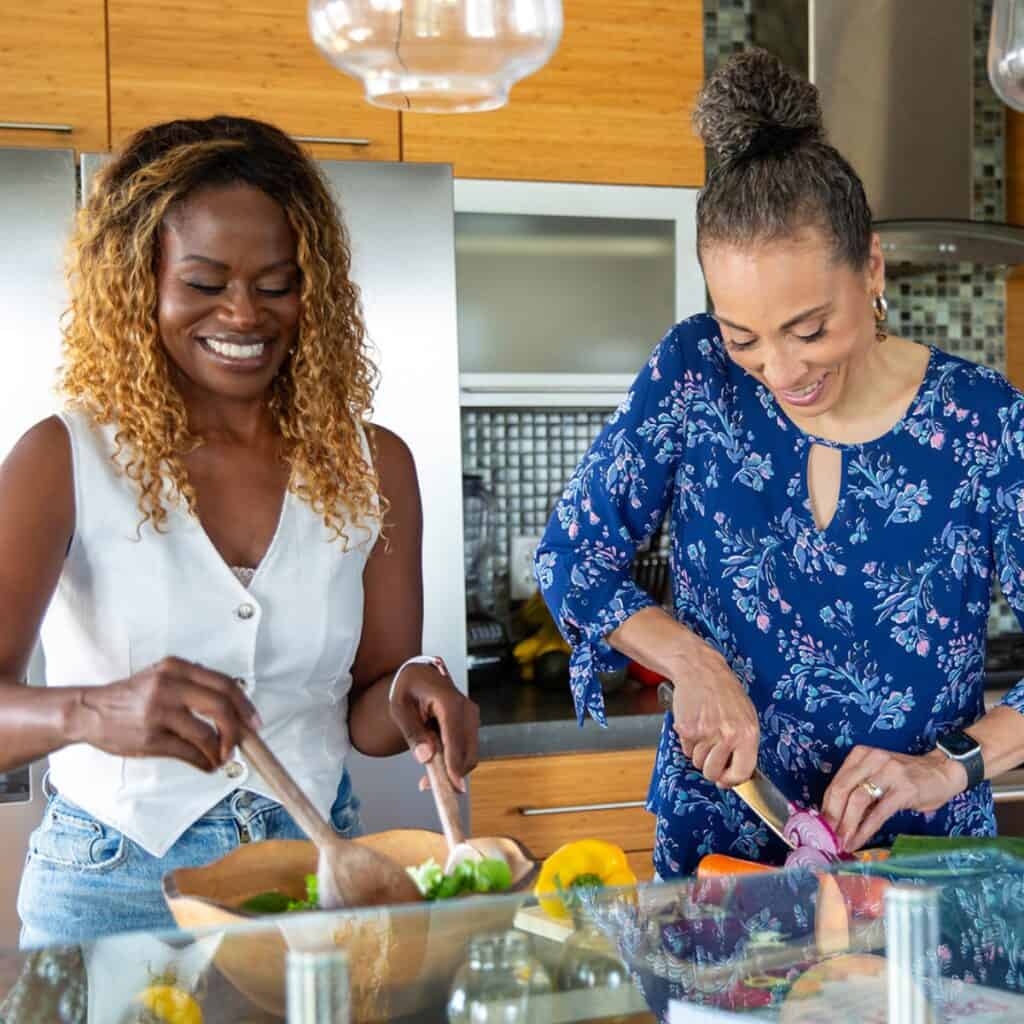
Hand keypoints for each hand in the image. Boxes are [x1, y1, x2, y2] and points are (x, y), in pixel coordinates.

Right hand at [69, 657, 262, 772]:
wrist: (88, 712)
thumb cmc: (130, 698)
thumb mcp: (162, 678)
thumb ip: (194, 687)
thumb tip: (234, 711)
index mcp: (177, 668)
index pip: (224, 684)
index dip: (245, 705)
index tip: (254, 721)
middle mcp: (169, 685)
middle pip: (221, 706)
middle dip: (237, 729)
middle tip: (241, 743)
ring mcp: (159, 711)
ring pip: (207, 734)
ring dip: (220, 751)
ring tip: (221, 758)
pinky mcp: (151, 737)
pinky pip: (189, 752)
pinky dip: (204, 762)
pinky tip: (206, 764)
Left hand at [388, 663, 479, 792]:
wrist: (421, 673)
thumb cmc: (409, 687)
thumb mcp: (400, 707)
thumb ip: (412, 732)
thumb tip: (426, 757)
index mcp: (450, 702)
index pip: (455, 739)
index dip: (454, 764)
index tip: (451, 786)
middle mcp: (467, 710)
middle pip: (468, 752)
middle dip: (452, 775)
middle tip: (426, 786)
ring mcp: (472, 717)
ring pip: (469, 755)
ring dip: (452, 771)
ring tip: (426, 778)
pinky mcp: (471, 725)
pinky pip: (466, 750)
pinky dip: (454, 762)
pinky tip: (435, 766)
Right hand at [672, 644, 758, 787]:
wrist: (700, 669)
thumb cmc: (724, 691)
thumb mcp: (746, 716)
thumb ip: (744, 744)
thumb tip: (737, 772)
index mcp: (748, 733)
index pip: (742, 773)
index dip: (730, 781)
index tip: (724, 780)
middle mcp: (729, 735)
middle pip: (712, 772)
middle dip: (709, 768)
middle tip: (709, 753)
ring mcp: (707, 733)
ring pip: (697, 761)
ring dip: (697, 751)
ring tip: (704, 729)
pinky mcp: (687, 729)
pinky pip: (685, 748)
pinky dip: (687, 740)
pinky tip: (694, 722)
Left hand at [822, 744, 966, 851]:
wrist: (942, 771)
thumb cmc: (907, 777)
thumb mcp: (878, 776)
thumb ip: (859, 789)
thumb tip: (836, 818)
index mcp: (861, 755)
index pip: (836, 782)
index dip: (826, 806)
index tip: (821, 826)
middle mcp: (872, 759)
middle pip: (842, 789)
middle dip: (832, 816)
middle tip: (828, 837)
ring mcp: (889, 772)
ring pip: (858, 800)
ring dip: (847, 825)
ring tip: (842, 842)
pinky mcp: (904, 789)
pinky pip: (879, 812)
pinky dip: (866, 829)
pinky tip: (859, 841)